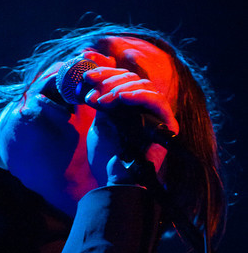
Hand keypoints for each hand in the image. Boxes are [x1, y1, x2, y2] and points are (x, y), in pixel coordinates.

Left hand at [81, 53, 178, 182]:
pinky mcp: (168, 124)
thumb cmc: (107, 156)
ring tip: (102, 102)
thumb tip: (92, 77)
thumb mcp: (99, 122)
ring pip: (144, 85)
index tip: (86, 77)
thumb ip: (101, 101)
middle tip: (90, 91)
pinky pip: (157, 101)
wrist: (115, 180)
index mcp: (130, 105)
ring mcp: (158, 114)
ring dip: (119, 89)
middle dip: (108, 80)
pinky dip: (139, 95)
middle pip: (132, 79)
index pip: (122, 78)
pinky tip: (122, 98)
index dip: (105, 72)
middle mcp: (145, 107)